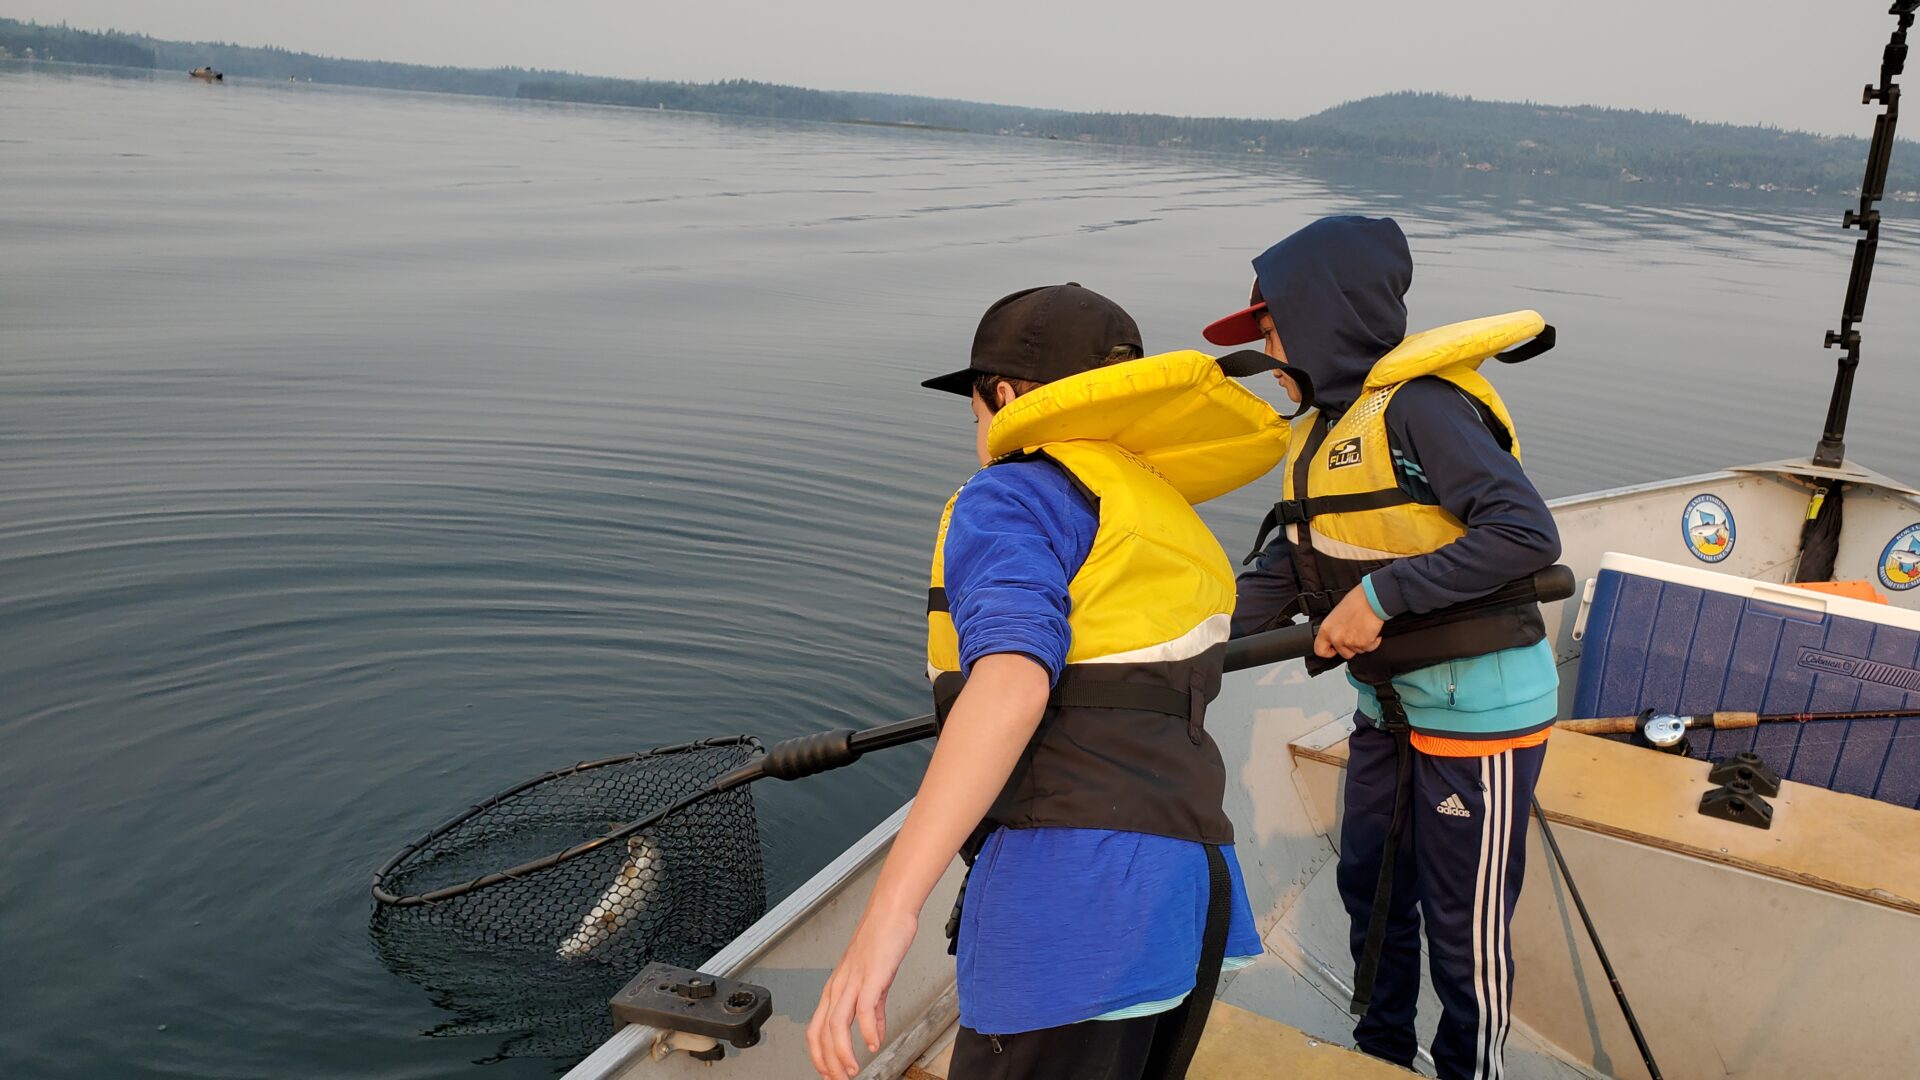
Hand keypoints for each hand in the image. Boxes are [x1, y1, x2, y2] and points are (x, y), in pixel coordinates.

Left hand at [806, 904, 917, 1077]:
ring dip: (843, 1053)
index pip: (816, 1030)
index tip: (829, 1074)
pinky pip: (864, 1008)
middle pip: (822, 1033)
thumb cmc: (880, 939)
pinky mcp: (872, 976)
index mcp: (836, 988)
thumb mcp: (872, 979)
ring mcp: (853, 981)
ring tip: (852, 1070)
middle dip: (829, 1063)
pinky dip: (867, 1030)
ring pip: (837, 1025)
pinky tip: (873, 1043)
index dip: (820, 1056)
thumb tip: (873, 1031)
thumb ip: (873, 1008)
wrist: (891, 911)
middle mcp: (839, 986)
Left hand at [1314, 588, 1384, 659]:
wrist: (1371, 600)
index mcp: (1326, 629)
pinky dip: (1373, 641)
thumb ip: (1335, 628)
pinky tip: (1371, 630)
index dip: (1328, 652)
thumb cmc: (1357, 601)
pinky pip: (1369, 648)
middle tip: (1355, 635)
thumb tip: (1338, 635)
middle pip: (1343, 653)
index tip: (1333, 649)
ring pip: (1357, 651)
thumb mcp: (1337, 614)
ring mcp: (1349, 642)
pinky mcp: (1363, 644)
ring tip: (1364, 629)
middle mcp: (1336, 637)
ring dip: (1362, 643)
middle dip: (1351, 647)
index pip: (1320, 650)